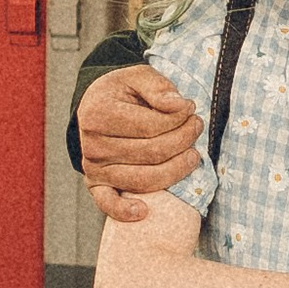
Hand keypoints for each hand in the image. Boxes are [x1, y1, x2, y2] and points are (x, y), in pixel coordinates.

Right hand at [78, 64, 202, 223]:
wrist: (97, 105)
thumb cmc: (122, 91)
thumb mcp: (138, 76)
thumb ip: (158, 87)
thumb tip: (179, 106)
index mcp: (98, 114)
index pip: (151, 126)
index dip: (179, 119)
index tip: (190, 109)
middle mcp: (91, 144)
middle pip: (152, 153)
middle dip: (183, 140)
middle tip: (197, 127)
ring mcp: (93, 167)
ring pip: (143, 180)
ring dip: (176, 170)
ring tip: (193, 155)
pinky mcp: (96, 184)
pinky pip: (108, 204)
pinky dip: (125, 211)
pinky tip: (144, 211)